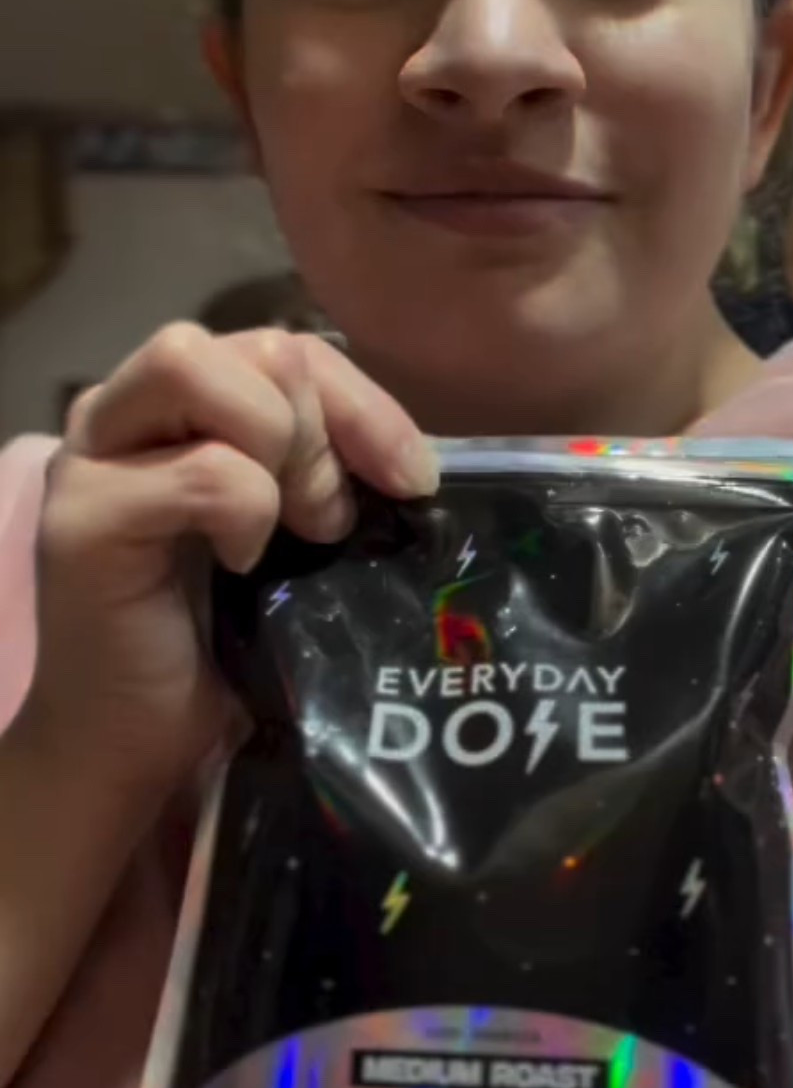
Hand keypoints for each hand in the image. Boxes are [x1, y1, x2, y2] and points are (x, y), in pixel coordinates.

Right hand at [25, 323, 436, 796]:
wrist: (142, 744)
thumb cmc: (224, 640)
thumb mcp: (293, 527)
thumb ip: (323, 464)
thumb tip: (414, 458)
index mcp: (179, 402)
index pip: (286, 345)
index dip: (362, 401)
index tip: (413, 478)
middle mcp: (123, 407)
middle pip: (255, 343)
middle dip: (321, 428)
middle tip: (330, 520)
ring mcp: (92, 454)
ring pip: (195, 365)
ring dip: (277, 451)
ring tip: (290, 532)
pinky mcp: (83, 517)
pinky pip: (204, 472)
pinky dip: (246, 515)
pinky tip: (242, 566)